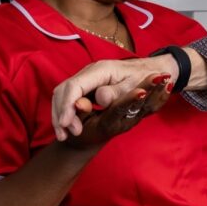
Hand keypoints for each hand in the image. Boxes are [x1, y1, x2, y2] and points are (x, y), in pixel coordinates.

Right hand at [52, 54, 177, 139]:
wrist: (147, 70)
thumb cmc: (142, 79)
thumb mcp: (134, 87)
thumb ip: (116, 93)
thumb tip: (99, 98)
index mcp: (101, 70)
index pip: (75, 86)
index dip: (67, 106)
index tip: (66, 124)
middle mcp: (90, 72)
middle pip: (64, 90)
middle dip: (60, 113)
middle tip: (64, 135)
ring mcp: (86, 78)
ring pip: (62, 94)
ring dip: (59, 115)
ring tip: (63, 135)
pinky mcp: (85, 85)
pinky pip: (68, 98)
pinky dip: (64, 113)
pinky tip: (66, 128)